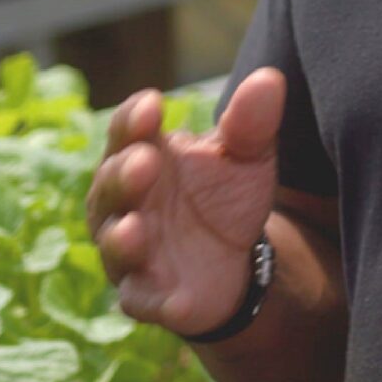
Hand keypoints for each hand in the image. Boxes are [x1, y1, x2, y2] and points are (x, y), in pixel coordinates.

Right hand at [86, 68, 283, 337]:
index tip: (152, 105)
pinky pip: (140, 301)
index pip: (126, 132)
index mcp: (141, 155)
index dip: (133, 119)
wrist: (237, 258)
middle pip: (111, 185)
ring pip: (114, 244)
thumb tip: (270, 79)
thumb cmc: (224, 194)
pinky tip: (171, 301)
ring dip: (123, 237)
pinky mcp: (147, 296)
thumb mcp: (245, 156)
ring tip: (136, 228)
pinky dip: (151, 300)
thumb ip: (251, 123)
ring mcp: (131, 251)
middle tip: (145, 161)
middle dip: (124, 174)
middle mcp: (124, 203)